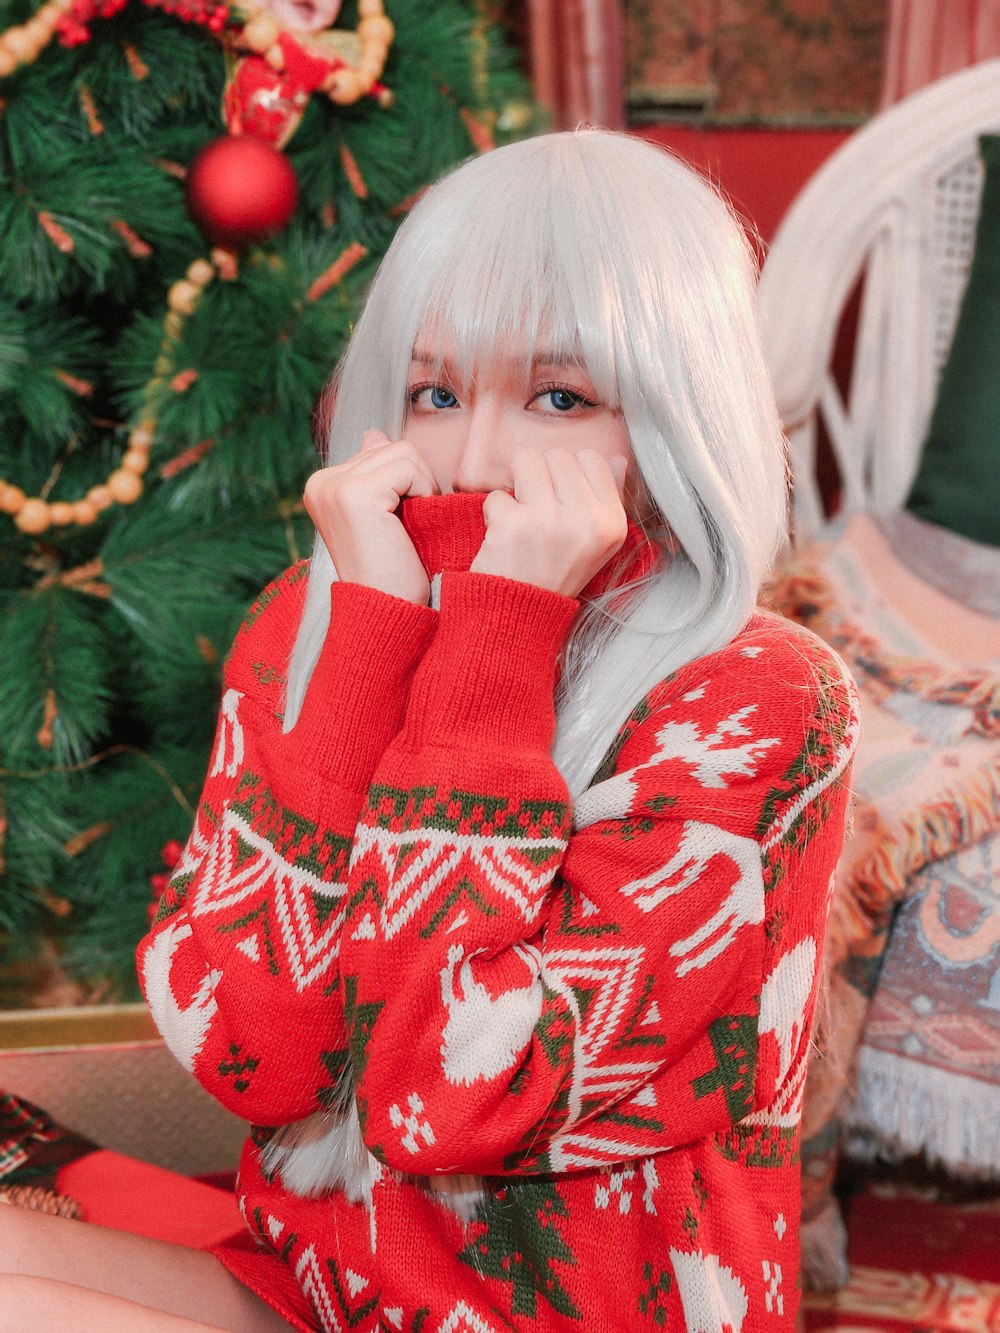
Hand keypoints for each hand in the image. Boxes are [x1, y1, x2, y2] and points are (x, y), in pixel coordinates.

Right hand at [303, 430, 437, 603]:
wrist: (387, 611)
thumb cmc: (392, 571)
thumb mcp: (382, 515)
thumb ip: (375, 472)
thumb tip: (374, 434)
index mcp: (323, 485)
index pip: (380, 449)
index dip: (405, 481)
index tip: (396, 522)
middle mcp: (321, 482)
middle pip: (392, 446)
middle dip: (414, 482)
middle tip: (406, 527)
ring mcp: (334, 486)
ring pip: (403, 452)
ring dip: (421, 487)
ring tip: (407, 526)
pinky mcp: (354, 493)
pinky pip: (409, 467)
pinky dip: (422, 493)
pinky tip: (407, 526)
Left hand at [470, 449, 628, 596]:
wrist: (520, 616)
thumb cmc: (556, 574)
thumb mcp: (596, 544)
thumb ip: (608, 499)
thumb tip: (617, 460)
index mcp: (612, 523)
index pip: (592, 459)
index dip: (568, 472)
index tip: (560, 498)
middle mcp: (587, 520)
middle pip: (557, 456)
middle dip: (539, 477)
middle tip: (537, 511)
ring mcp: (550, 522)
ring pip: (526, 461)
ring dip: (516, 486)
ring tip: (521, 516)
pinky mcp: (514, 525)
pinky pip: (496, 495)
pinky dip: (494, 513)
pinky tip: (504, 537)